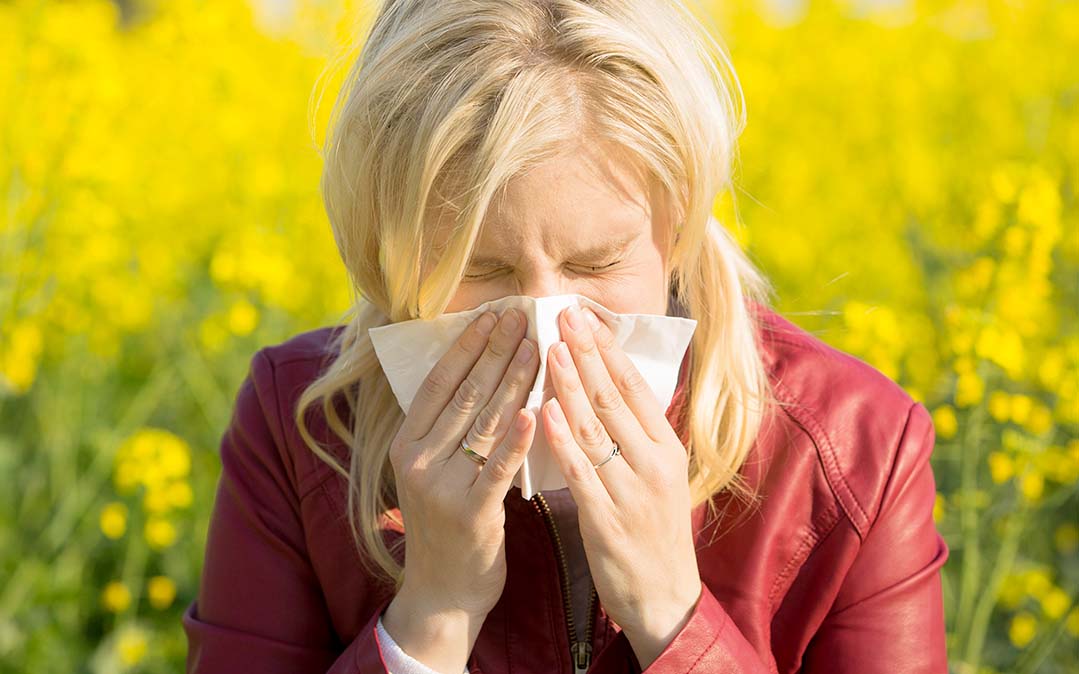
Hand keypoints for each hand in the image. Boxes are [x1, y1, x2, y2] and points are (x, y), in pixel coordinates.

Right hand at [383, 308, 539, 669]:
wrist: (444, 592)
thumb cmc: (447, 524)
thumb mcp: (432, 471)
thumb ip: (448, 429)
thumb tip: (481, 371)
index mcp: (405, 444)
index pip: (439, 382)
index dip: (467, 346)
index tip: (493, 314)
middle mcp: (416, 461)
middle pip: (464, 395)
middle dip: (496, 352)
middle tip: (522, 316)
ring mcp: (440, 487)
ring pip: (484, 423)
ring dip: (513, 381)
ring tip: (538, 346)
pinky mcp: (469, 513)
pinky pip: (499, 467)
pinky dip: (518, 437)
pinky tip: (535, 410)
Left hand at [541, 303, 702, 667]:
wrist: (665, 597)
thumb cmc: (655, 532)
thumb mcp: (659, 476)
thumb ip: (637, 435)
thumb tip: (612, 387)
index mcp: (666, 449)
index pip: (636, 387)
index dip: (609, 350)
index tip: (586, 317)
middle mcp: (653, 463)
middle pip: (615, 398)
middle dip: (587, 353)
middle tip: (563, 314)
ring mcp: (631, 491)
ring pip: (596, 428)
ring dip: (571, 385)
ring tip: (551, 348)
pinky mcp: (607, 520)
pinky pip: (581, 472)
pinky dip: (562, 440)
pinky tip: (544, 411)